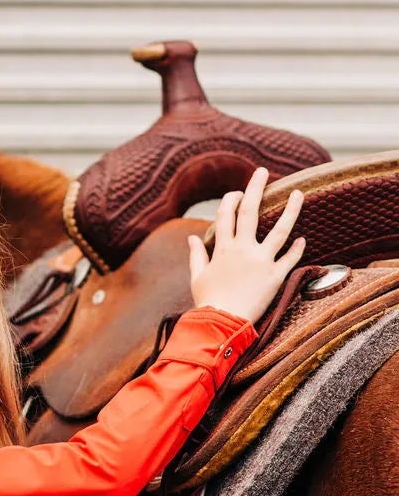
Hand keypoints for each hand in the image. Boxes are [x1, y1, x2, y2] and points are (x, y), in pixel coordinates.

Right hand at [188, 168, 305, 325]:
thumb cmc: (208, 302)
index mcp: (223, 249)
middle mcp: (243, 250)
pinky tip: (303, 238)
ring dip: (291, 209)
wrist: (222, 323)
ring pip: (280, 229)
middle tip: (263, 171)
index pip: (227, 214)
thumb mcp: (197, 277)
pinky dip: (297, 248)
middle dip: (256, 188)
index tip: (238, 192)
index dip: (231, 199)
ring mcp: (261, 261)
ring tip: (299, 193)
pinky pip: (290, 258)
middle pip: (250, 211)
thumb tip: (192, 237)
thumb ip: (197, 255)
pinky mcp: (275, 276)